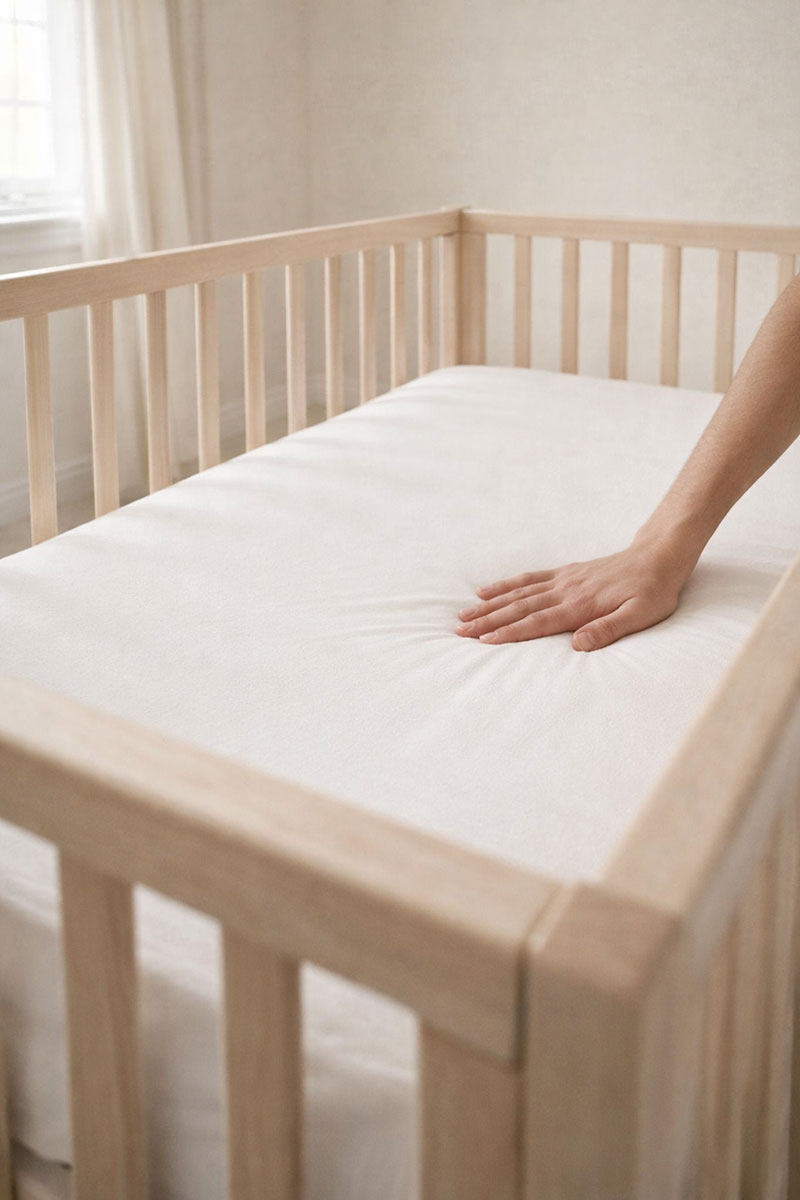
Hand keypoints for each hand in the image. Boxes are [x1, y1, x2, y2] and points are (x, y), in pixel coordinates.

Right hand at [455, 537, 694, 649]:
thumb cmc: (652, 592)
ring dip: (489, 605)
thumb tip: (578, 646)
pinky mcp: (564, 573)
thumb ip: (609, 630)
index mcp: (580, 606)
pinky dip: (505, 585)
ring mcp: (562, 580)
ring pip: (518, 594)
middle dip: (488, 620)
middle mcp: (565, 591)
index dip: (509, 632)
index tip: (484, 640)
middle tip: (460, 630)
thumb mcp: (641, 615)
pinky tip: (487, 591)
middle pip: (519, 607)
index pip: (537, 622)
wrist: (657, 557)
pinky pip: (528, 579)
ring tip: (463, 614)